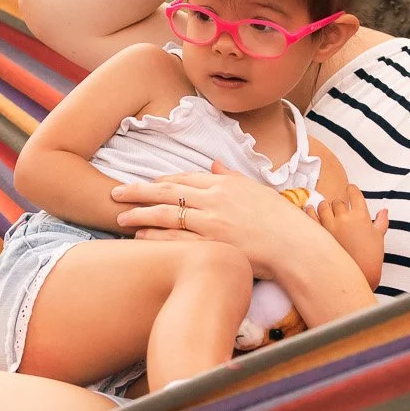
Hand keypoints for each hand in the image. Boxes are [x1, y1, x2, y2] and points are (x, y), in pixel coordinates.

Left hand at [112, 163, 304, 276]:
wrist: (294, 245)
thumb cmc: (280, 219)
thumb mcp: (256, 189)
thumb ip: (231, 176)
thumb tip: (214, 164)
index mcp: (224, 184)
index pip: (184, 178)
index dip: (162, 180)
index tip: (145, 182)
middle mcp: (213, 199)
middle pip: (167, 192)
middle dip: (138, 191)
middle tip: (115, 192)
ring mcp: (211, 222)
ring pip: (166, 214)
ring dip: (140, 213)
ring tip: (119, 215)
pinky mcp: (211, 243)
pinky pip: (176, 238)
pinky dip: (155, 236)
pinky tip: (139, 236)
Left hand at [317, 189, 387, 290]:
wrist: (359, 275)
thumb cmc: (371, 258)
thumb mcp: (378, 238)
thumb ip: (381, 221)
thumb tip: (384, 210)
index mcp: (361, 216)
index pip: (355, 194)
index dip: (352, 189)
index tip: (349, 188)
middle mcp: (345, 218)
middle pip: (338, 201)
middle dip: (339, 204)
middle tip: (339, 208)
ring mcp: (330, 225)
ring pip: (323, 206)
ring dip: (325, 206)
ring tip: (325, 210)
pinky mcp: (319, 233)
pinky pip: (311, 216)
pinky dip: (310, 211)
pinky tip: (311, 210)